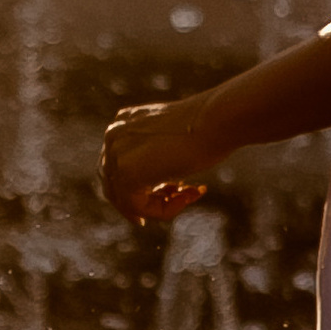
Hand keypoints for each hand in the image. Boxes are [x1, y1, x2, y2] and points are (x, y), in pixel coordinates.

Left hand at [102, 87, 233, 226]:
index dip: (149, 185)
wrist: (217, 119)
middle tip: (182, 198)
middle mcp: (113, 135)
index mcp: (122, 123)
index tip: (179, 189)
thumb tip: (150, 186)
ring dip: (161, 205)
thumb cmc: (206, 128)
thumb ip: (155, 156)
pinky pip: (137, 207)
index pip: (120, 167)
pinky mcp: (127, 174)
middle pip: (116, 186)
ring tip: (191, 195)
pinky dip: (164, 210)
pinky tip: (190, 195)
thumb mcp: (172, 140)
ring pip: (127, 200)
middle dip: (150, 198)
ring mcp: (116, 154)